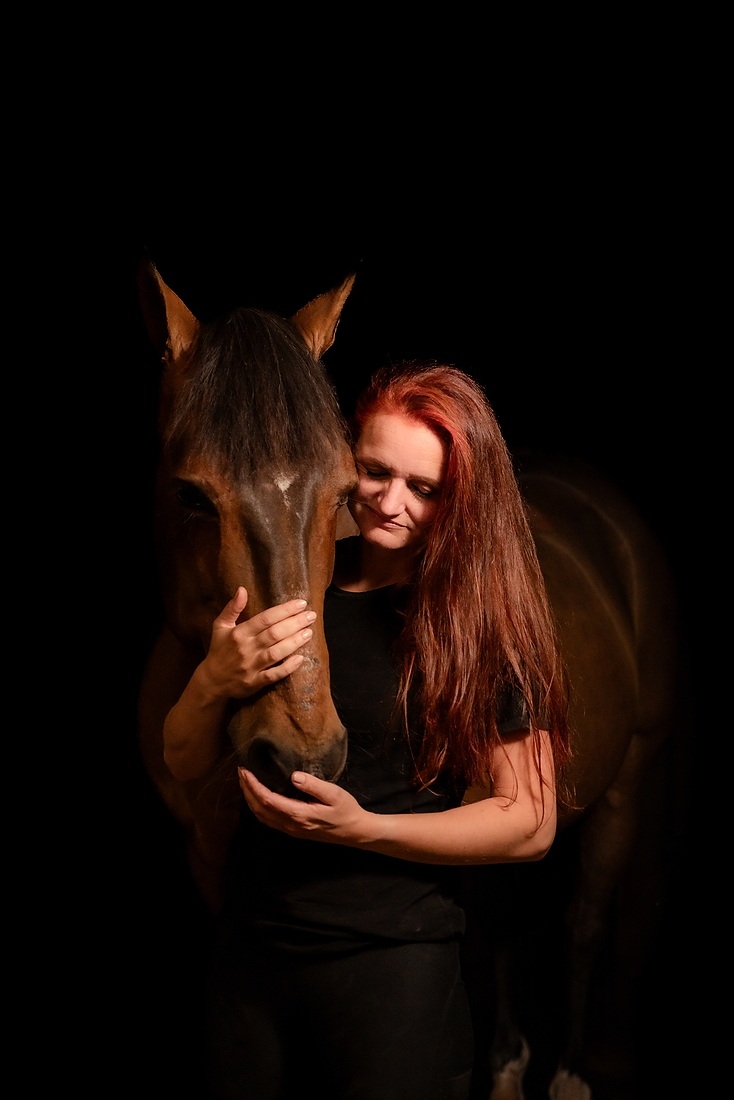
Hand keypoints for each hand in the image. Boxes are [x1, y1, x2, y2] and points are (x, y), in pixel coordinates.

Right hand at [196, 588, 316, 700]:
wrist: (212, 681)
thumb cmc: (219, 650)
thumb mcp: (220, 626)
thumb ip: (232, 607)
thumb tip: (242, 589)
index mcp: (239, 633)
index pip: (265, 618)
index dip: (285, 610)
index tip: (301, 603)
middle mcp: (246, 648)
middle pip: (274, 634)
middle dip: (295, 623)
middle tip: (311, 616)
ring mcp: (251, 666)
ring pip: (276, 653)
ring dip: (294, 642)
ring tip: (309, 633)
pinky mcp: (255, 682)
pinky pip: (273, 675)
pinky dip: (287, 667)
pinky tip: (300, 659)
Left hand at [238, 769, 381, 847]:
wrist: (354, 832)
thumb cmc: (346, 811)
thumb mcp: (334, 794)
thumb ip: (314, 785)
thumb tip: (294, 776)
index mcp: (298, 815)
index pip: (267, 799)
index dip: (253, 785)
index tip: (245, 770)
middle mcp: (290, 825)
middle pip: (259, 809)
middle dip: (247, 790)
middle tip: (241, 772)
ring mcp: (291, 830)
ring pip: (262, 816)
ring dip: (250, 799)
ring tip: (246, 782)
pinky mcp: (293, 830)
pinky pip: (268, 820)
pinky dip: (258, 807)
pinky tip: (258, 797)